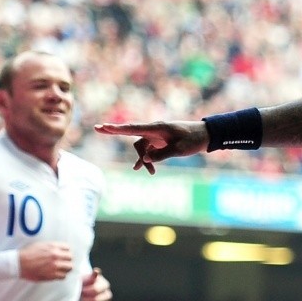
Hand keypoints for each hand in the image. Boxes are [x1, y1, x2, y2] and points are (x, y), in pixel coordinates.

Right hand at [17, 241, 73, 281]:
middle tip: (62, 263)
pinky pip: (63, 276)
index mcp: (53, 247)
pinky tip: (55, 274)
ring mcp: (54, 266)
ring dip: (65, 268)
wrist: (19, 263)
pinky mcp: (52, 275)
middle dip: (67, 260)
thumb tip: (60, 250)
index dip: (66, 252)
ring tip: (60, 269)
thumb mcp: (40, 245)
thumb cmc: (27, 254)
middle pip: (70, 258)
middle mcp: (55, 255)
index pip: (68, 248)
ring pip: (69, 268)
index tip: (63, 255)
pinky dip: (60, 276)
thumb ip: (52, 247)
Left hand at [80, 266, 111, 300]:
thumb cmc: (84, 283)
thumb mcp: (86, 277)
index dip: (86, 291)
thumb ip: (91, 276)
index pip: (95, 290)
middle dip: (85, 299)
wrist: (83, 291)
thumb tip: (96, 271)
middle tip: (80, 297)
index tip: (81, 289)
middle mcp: (107, 295)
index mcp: (105, 285)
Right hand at [94, 120, 209, 172]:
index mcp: (157, 128)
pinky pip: (147, 152)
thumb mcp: (178, 150)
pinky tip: (149, 172)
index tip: (104, 127)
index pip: (133, 128)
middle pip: (131, 134)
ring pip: (141, 148)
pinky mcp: (158, 142)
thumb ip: (161, 155)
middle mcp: (153, 130)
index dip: (117, 129)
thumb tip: (144, 160)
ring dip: (143, 161)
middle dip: (115, 132)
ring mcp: (154, 136)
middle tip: (97, 128)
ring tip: (152, 173)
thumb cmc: (192, 140)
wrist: (204, 136)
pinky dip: (148, 161)